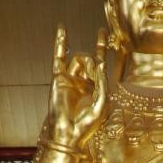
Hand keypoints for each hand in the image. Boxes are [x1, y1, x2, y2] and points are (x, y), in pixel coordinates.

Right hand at [44, 25, 108, 150]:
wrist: (69, 134)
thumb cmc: (87, 124)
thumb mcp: (103, 102)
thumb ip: (102, 81)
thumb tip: (99, 62)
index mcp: (95, 88)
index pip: (99, 63)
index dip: (101, 47)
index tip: (101, 31)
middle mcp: (82, 82)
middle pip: (90, 60)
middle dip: (95, 64)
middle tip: (94, 77)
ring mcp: (70, 79)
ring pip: (79, 58)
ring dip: (86, 62)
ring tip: (87, 75)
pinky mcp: (59, 79)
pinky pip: (59, 58)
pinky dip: (60, 43)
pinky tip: (62, 28)